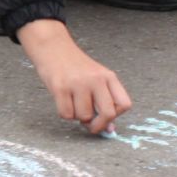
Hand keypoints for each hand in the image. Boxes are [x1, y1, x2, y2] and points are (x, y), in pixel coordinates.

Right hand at [18, 19, 132, 135]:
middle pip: (108, 114)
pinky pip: (66, 114)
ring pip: (84, 116)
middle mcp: (96, 79)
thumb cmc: (74, 66)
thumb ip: (104, 101)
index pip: (124, 104)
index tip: (105, 118)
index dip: (116, 116)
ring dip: (77, 116)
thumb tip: (109, 129)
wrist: (52, 47)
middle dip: (98, 125)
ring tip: (73, 104)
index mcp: (108, 77)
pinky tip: (63, 102)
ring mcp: (78, 83)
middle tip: (90, 126)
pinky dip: (64, 113)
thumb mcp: (95, 78)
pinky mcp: (60, 87)